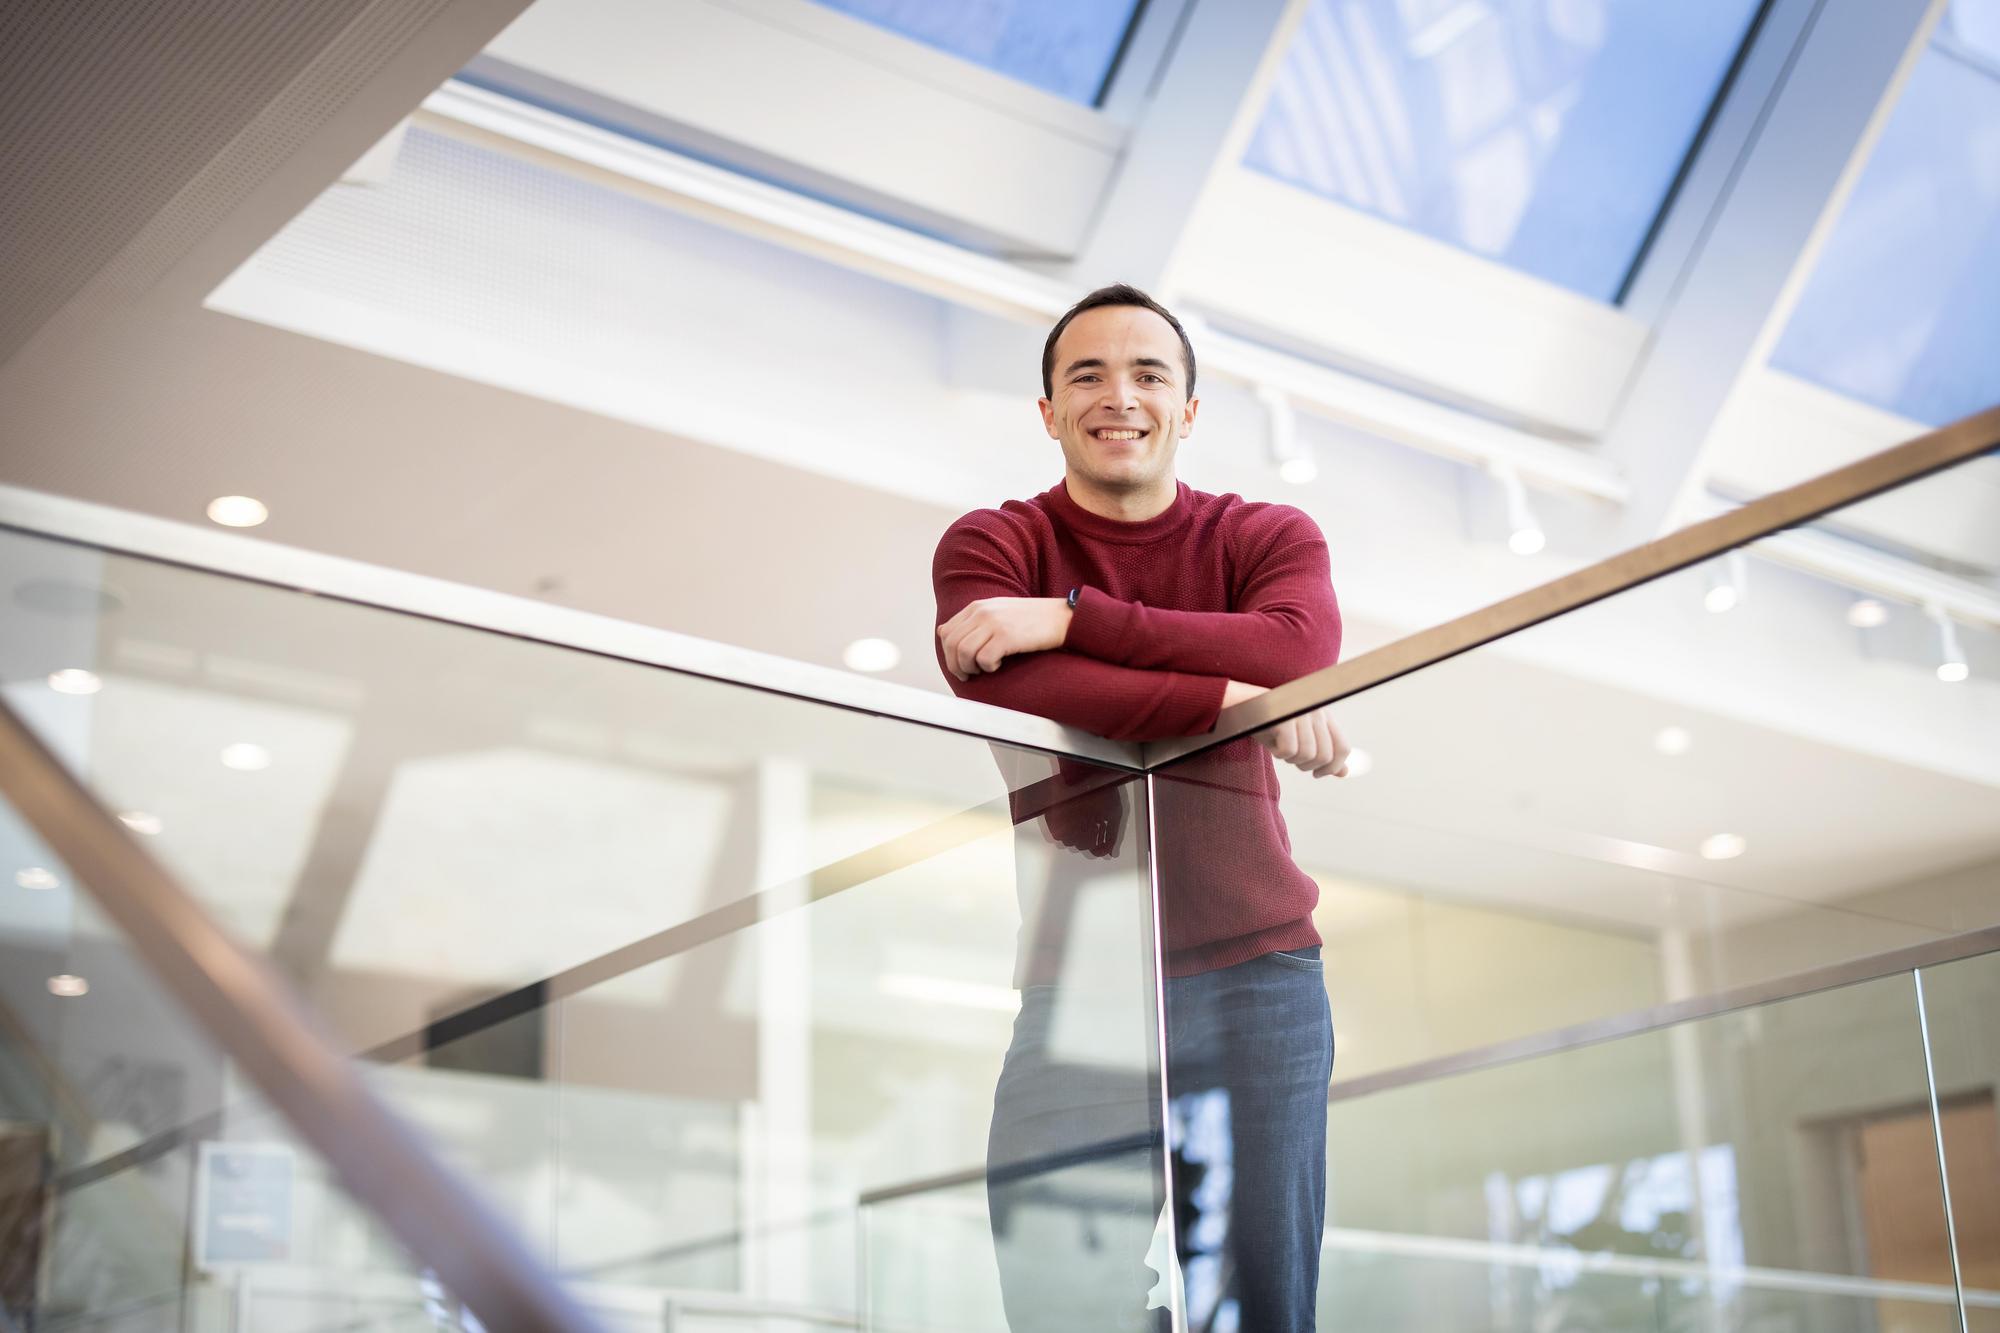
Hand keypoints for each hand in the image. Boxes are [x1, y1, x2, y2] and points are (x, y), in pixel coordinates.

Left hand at [937, 598, 1072, 679]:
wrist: (1061, 617)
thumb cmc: (1031, 619)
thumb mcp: (997, 611)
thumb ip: (971, 621)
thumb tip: (941, 631)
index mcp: (977, 606)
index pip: (947, 632)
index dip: (948, 653)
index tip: (960, 664)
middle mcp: (982, 612)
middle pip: (951, 644)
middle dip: (955, 665)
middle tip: (968, 674)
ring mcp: (994, 623)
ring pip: (963, 652)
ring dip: (971, 667)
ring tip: (984, 669)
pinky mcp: (1006, 637)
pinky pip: (984, 659)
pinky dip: (988, 668)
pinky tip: (999, 665)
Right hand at [1221, 681, 1350, 777]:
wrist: (1238, 704)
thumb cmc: (1268, 723)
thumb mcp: (1298, 739)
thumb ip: (1322, 753)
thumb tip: (1344, 773)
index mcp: (1323, 715)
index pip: (1343, 748)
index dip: (1333, 767)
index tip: (1317, 773)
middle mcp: (1315, 711)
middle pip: (1325, 756)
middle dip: (1307, 766)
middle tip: (1291, 759)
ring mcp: (1301, 713)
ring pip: (1307, 755)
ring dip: (1290, 759)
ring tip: (1279, 747)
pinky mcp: (1285, 717)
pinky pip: (1289, 750)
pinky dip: (1278, 753)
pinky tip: (1271, 741)